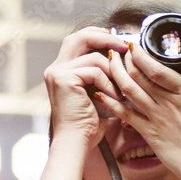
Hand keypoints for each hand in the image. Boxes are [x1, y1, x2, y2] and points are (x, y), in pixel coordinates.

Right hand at [44, 27, 131, 147]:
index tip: (119, 42)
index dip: (99, 36)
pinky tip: (113, 98)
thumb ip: (103, 74)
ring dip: (113, 72)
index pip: (79, 40)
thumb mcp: (97, 93)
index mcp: (62, 70)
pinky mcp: (63, 78)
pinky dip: (109, 84)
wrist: (76, 143)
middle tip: (124, 46)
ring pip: (93, 55)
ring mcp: (57, 72)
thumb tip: (123, 57)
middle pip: (80, 36)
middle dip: (105, 37)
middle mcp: (56, 68)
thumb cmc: (88, 125)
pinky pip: (94, 70)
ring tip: (121, 90)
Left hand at [99, 42, 180, 179]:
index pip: (156, 68)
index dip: (140, 54)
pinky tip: (101, 91)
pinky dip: (110, 101)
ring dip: (115, 73)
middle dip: (124, 58)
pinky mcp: (148, 132)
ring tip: (109, 61)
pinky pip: (124, 113)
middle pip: (138, 75)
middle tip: (118, 49)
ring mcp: (155, 117)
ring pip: (128, 90)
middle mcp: (168, 102)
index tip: (133, 45)